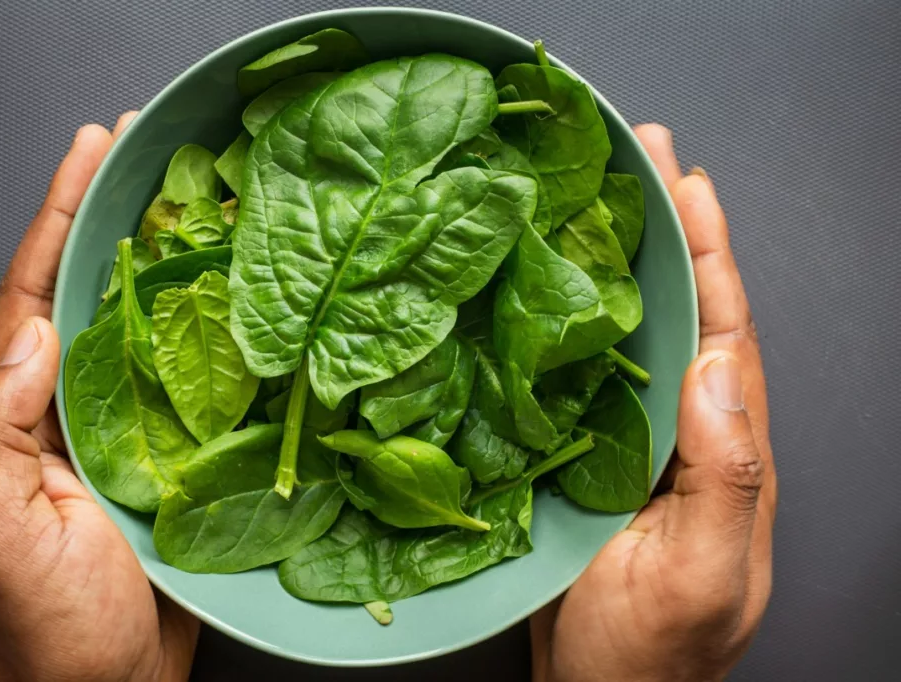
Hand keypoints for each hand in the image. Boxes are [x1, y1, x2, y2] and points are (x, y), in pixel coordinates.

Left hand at [0, 114, 199, 681]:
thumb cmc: (47, 628)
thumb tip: (29, 335)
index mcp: (20, 416)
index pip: (32, 295)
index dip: (58, 218)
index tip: (92, 152)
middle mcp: (71, 409)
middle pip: (90, 292)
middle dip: (111, 216)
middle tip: (148, 151)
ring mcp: (126, 430)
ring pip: (146, 327)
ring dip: (168, 261)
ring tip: (198, 200)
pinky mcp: (175, 456)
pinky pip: (194, 380)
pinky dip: (212, 331)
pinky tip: (239, 298)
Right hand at [531, 125, 776, 681]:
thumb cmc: (650, 656)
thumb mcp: (702, 575)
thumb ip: (728, 477)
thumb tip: (721, 369)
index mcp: (726, 448)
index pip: (724, 329)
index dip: (708, 251)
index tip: (686, 181)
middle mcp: (683, 430)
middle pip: (680, 310)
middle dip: (665, 228)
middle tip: (638, 155)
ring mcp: (632, 440)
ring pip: (629, 332)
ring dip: (615, 262)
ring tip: (591, 195)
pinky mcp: (583, 455)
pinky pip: (577, 372)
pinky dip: (566, 320)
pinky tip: (541, 286)